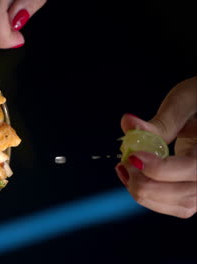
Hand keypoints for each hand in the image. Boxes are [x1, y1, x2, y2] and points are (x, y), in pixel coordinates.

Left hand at [115, 77, 196, 217]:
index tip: (133, 156)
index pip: (191, 169)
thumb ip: (160, 120)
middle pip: (183, 196)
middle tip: (125, 162)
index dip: (158, 168)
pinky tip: (132, 176)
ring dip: (144, 192)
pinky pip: (173, 206)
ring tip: (125, 168)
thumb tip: (128, 124)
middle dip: (145, 183)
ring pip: (178, 206)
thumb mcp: (185, 101)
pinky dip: (149, 196)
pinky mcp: (194, 193)